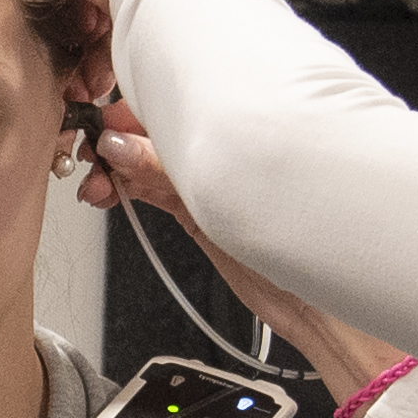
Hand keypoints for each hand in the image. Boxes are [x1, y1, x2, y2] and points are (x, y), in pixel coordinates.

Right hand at [68, 110, 404, 403]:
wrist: (325, 309)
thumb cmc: (303, 256)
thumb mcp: (218, 211)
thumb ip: (164, 176)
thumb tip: (122, 146)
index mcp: (237, 135)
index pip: (168, 108)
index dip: (128, 113)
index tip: (98, 128)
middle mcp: (225, 154)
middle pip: (154, 133)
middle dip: (115, 144)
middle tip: (92, 164)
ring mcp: (214, 183)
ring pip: (152, 162)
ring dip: (118, 170)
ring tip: (100, 188)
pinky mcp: (207, 213)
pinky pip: (160, 188)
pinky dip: (133, 188)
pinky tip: (116, 192)